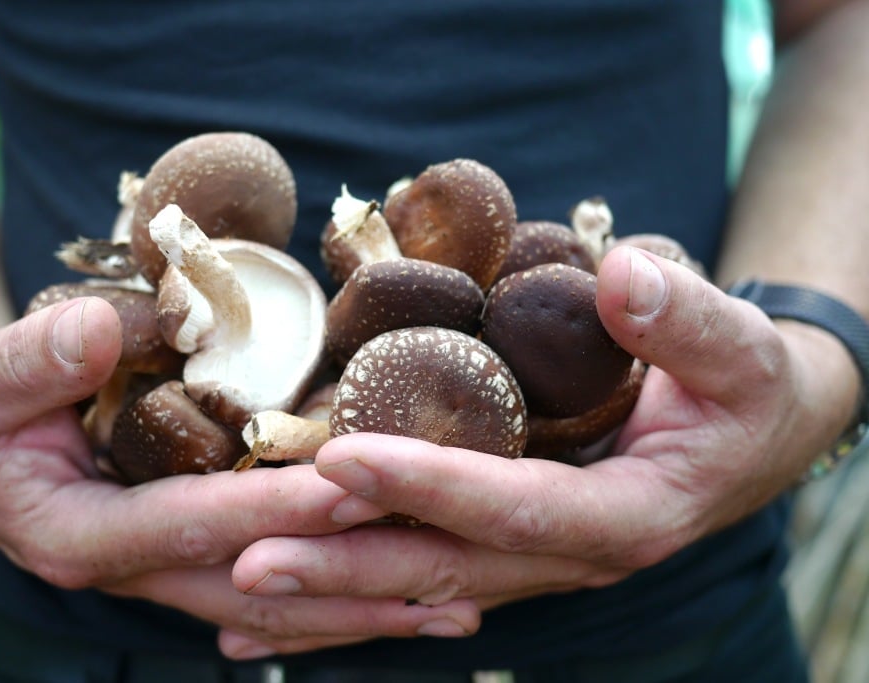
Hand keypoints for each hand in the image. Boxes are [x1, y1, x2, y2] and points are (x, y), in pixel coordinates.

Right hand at [0, 296, 479, 653]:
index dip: (279, 509)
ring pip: (273, 599)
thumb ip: (30, 358)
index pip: (196, 526)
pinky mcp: (185, 548)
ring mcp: (163, 566)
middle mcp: (132, 567)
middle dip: (351, 587)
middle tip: (452, 583)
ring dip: (360, 602)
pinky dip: (330, 580)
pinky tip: (395, 579)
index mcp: (80, 534)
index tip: (363, 488)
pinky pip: (268, 574)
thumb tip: (102, 332)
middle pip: (257, 588)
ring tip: (456, 603)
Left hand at [227, 245, 859, 650]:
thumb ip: (689, 319)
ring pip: (420, 581)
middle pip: (446, 567)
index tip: (339, 461)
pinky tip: (270, 608)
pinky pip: (420, 571)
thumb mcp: (741, 347)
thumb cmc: (742, 385)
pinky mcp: (502, 543)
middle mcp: (567, 554)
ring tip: (234, 588)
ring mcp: (529, 558)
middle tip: (247, 556)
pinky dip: (348, 589)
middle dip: (347, 564)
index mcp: (627, 516)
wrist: (748, 430)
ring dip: (331, 585)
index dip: (431, 488)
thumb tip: (623, 274)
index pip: (517, 510)